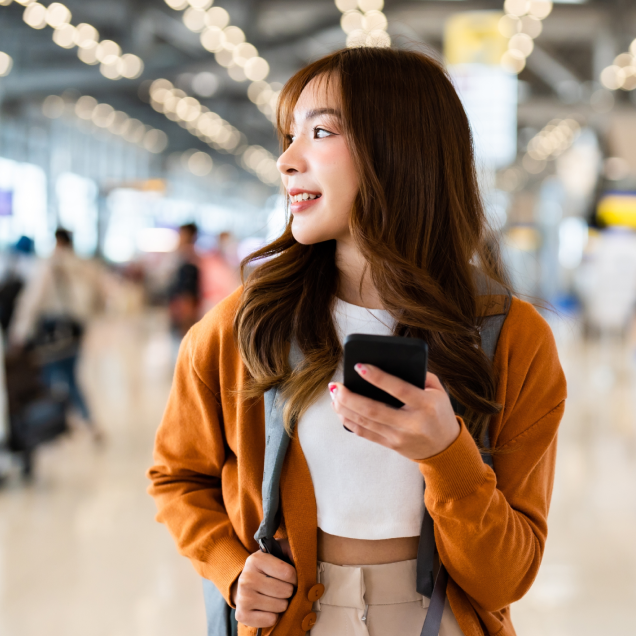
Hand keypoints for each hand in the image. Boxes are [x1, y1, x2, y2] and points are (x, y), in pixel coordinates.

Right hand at [232, 548, 296, 627]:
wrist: (246, 584)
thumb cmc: (267, 568)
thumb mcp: (278, 552)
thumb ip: (291, 550)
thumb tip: (301, 558)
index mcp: (256, 560)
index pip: (288, 573)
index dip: (295, 578)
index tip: (291, 578)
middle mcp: (246, 578)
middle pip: (285, 591)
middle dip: (289, 591)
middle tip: (283, 588)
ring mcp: (243, 597)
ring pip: (280, 606)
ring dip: (283, 603)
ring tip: (276, 597)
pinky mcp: (242, 614)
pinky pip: (271, 619)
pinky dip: (274, 616)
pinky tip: (268, 608)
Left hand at [329, 365, 460, 460]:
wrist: (445, 449)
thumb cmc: (439, 413)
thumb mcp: (438, 391)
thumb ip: (420, 375)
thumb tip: (390, 363)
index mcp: (425, 405)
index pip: (398, 389)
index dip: (378, 378)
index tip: (359, 366)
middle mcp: (411, 423)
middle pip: (373, 410)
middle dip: (350, 397)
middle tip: (336, 386)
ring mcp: (399, 437)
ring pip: (365, 422)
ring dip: (344, 408)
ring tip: (333, 394)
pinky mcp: (390, 445)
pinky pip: (364, 433)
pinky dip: (349, 422)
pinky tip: (340, 410)